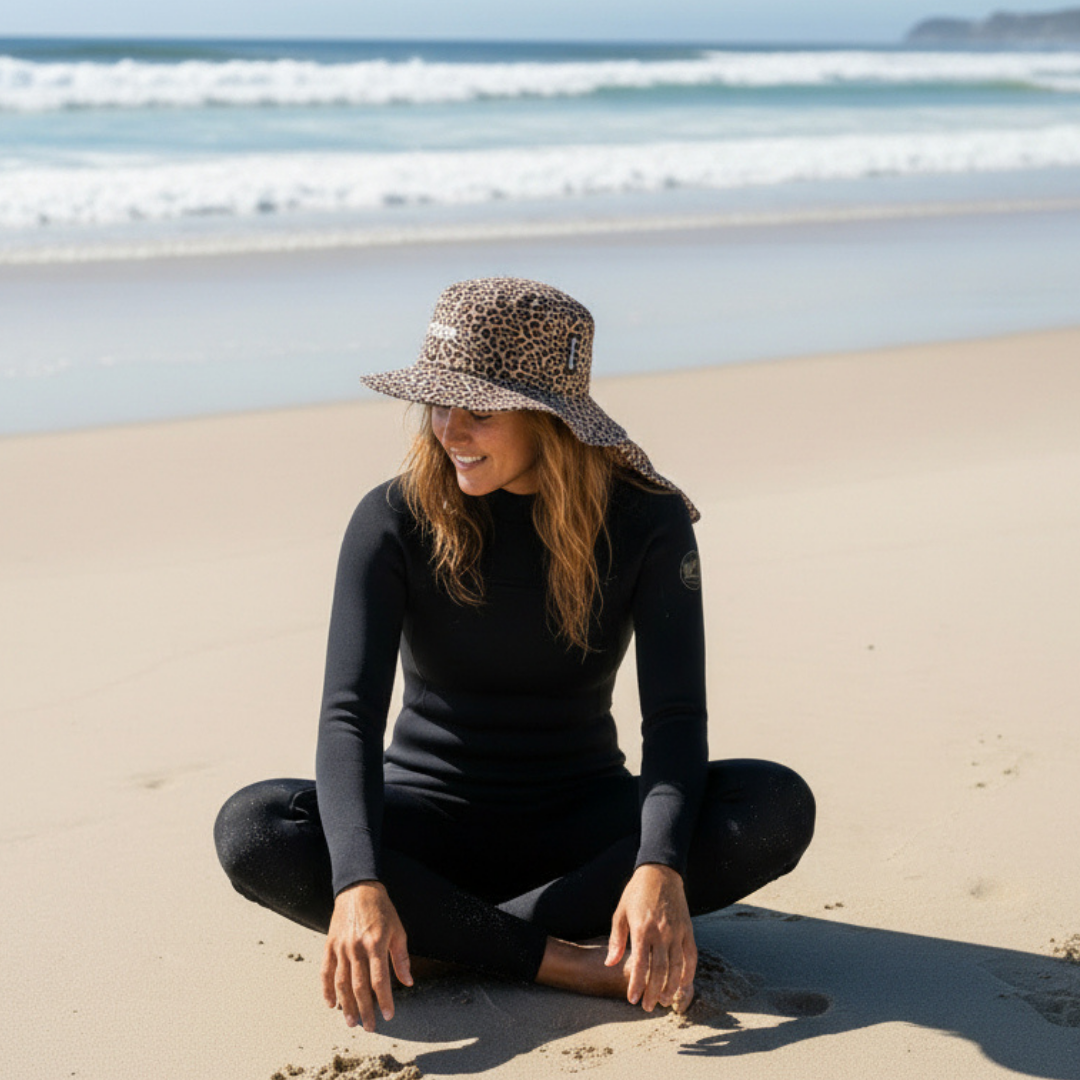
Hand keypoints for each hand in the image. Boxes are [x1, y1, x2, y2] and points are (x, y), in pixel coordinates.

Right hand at [320, 881, 411, 1030]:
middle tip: (370, 1028)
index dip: (385, 1000)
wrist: (358, 888)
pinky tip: (331, 1005)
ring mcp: (341, 947)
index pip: (380, 980)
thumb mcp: (398, 930)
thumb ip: (401, 958)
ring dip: (346, 1005)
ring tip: (351, 1022)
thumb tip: (408, 982)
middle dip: (365, 1010)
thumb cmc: (382, 910)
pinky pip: (325, 971)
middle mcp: (357, 948)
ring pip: (341, 982)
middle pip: (359, 986)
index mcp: (376, 944)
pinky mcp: (329, 944)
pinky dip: (326, 990)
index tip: (389, 1016)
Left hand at [605, 863, 696, 1012]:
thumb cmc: (636, 892)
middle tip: (648, 1007)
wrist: (660, 872)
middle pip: (660, 970)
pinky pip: (691, 955)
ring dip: (671, 987)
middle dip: (653, 992)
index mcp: (642, 929)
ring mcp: (677, 931)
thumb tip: (610, 964)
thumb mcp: (620, 912)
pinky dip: (688, 972)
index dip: (637, 985)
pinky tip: (683, 984)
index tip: (632, 1000)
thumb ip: (616, 940)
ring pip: (677, 966)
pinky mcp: (688, 929)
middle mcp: (662, 932)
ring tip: (665, 1001)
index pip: (641, 965)